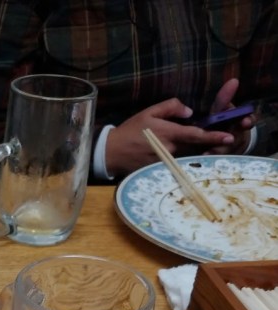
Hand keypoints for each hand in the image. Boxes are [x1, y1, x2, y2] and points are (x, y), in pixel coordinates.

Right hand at [104, 84, 254, 177]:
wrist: (112, 152)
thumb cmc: (130, 130)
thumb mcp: (149, 111)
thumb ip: (172, 107)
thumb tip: (190, 112)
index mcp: (169, 133)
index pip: (196, 135)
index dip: (213, 136)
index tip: (228, 137)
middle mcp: (170, 149)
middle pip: (196, 148)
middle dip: (208, 146)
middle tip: (220, 142)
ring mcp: (165, 162)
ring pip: (187, 157)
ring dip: (195, 154)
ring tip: (200, 150)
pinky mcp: (159, 170)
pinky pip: (176, 165)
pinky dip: (182, 161)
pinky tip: (180, 158)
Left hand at [200, 78, 254, 154]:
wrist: (214, 142)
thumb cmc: (219, 122)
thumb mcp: (222, 109)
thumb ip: (225, 98)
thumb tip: (234, 81)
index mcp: (240, 124)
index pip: (248, 122)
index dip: (247, 122)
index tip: (245, 121)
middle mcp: (235, 138)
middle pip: (236, 140)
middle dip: (232, 139)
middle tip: (228, 140)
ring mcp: (226, 150)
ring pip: (223, 151)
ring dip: (217, 150)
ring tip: (208, 152)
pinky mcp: (215, 160)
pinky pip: (212, 160)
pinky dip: (207, 159)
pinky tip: (201, 157)